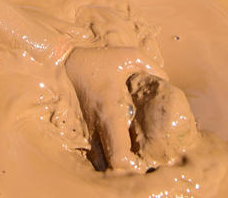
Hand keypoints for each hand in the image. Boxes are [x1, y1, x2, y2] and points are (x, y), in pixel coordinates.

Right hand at [65, 46, 165, 172]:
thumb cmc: (95, 60)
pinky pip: (90, 154)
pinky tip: (113, 148)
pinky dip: (102, 157)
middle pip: (110, 169)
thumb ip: (150, 67)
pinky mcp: (78, 130)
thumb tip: (167, 81)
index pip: (119, 157)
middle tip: (140, 164)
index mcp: (109, 113)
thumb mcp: (127, 56)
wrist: (60, 62)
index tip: (145, 164)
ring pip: (99, 164)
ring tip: (128, 158)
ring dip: (113, 165)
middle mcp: (95, 128)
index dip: (133, 167)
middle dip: (126, 171)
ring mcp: (84, 131)